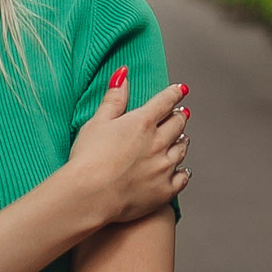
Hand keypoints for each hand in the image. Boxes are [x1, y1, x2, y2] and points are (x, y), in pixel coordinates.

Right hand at [61, 69, 189, 227]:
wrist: (90, 196)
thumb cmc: (88, 159)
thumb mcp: (97, 122)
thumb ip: (114, 99)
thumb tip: (123, 75)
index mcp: (142, 123)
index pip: (165, 102)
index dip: (174, 94)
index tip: (181, 89)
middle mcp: (158, 143)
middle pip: (178, 124)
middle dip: (179, 116)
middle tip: (181, 113)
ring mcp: (164, 167)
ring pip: (182, 149)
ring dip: (182, 141)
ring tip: (181, 138)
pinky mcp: (164, 191)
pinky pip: (182, 178)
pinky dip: (183, 172)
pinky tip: (182, 171)